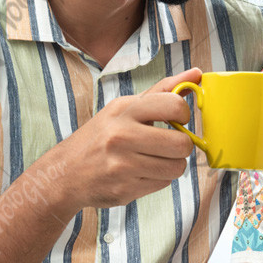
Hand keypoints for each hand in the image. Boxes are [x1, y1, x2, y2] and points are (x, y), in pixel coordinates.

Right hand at [57, 67, 201, 209]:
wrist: (66, 173)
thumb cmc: (102, 135)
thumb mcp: (125, 107)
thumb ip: (163, 90)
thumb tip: (197, 74)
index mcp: (124, 109)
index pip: (175, 105)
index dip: (184, 114)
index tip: (176, 119)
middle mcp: (121, 135)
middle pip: (182, 143)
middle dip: (181, 145)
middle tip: (168, 143)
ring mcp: (122, 164)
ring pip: (177, 166)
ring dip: (172, 163)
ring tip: (155, 158)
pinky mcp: (125, 189)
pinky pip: (164, 183)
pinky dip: (160, 178)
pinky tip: (142, 171)